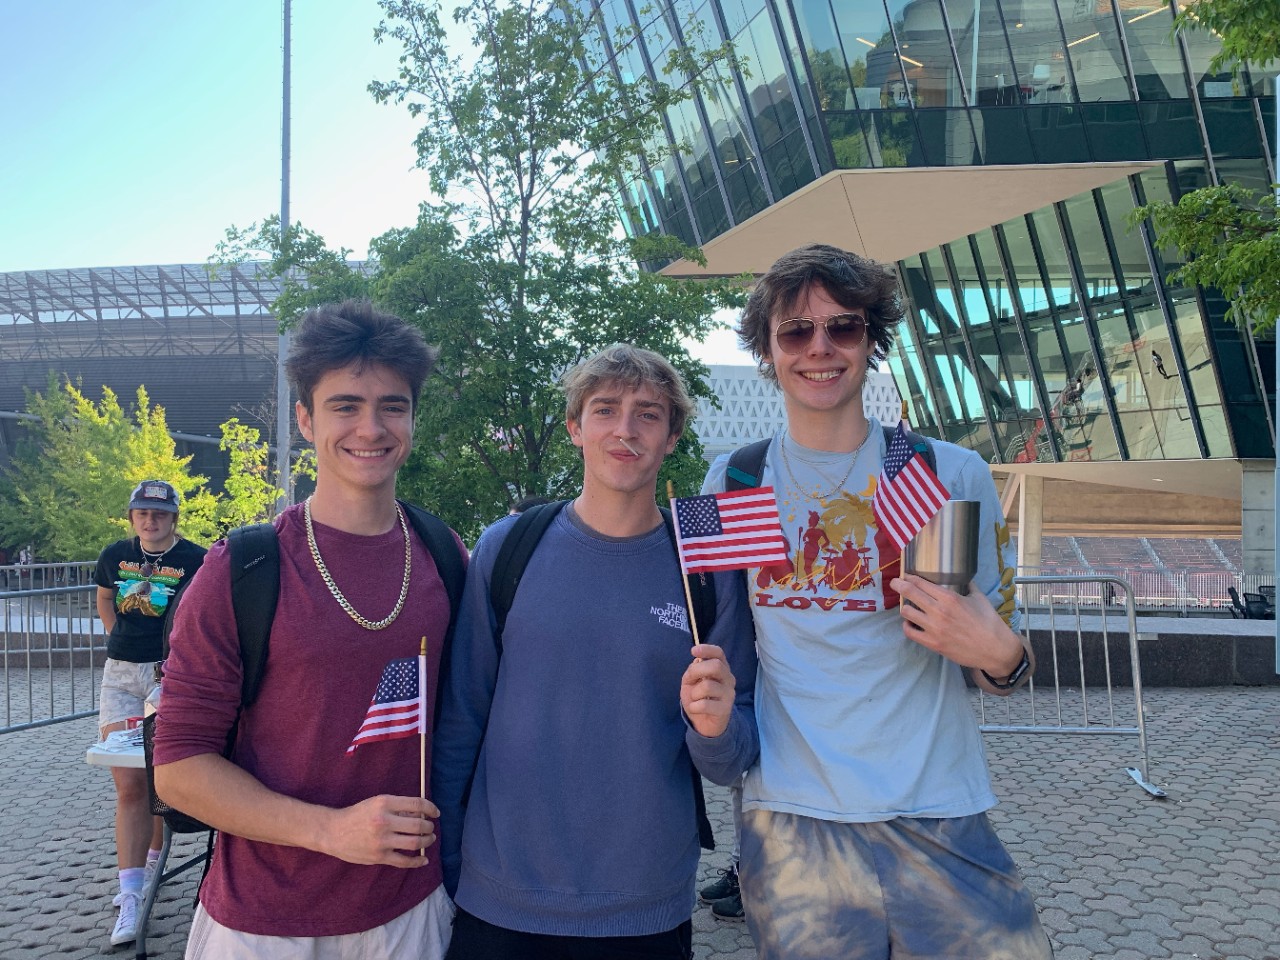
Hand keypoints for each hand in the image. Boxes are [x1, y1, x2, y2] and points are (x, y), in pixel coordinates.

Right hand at [318, 794, 438, 867]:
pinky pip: (404, 861)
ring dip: (427, 842)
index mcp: (384, 803)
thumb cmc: (357, 815)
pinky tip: (423, 860)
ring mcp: (382, 840)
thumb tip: (422, 814)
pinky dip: (417, 861)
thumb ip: (397, 807)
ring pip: (415, 843)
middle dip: (429, 827)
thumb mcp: (376, 803)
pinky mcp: (379, 856)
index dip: (431, 808)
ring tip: (429, 840)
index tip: (436, 813)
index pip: (417, 804)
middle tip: (431, 828)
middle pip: (419, 825)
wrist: (333, 831)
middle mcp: (384, 821)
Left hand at [681, 644, 736, 738]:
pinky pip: (704, 704)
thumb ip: (693, 671)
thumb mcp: (691, 681)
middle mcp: (728, 678)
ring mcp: (729, 694)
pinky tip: (695, 709)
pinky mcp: (725, 709)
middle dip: (696, 671)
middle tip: (689, 681)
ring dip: (694, 693)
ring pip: (707, 686)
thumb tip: (697, 662)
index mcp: (721, 668)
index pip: (718, 653)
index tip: (693, 651)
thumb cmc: (698, 698)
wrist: (704, 722)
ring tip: (694, 699)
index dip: (707, 649)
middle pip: (716, 666)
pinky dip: (694, 706)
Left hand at [890, 573, 1024, 676]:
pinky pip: (910, 632)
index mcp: (950, 598)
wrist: (995, 649)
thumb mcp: (979, 598)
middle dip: (898, 585)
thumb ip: (967, 585)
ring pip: (906, 612)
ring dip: (904, 607)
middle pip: (909, 593)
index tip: (905, 575)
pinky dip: (907, 626)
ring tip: (907, 606)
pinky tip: (911, 623)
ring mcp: (934, 628)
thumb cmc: (989, 622)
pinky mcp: (933, 644)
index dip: (909, 577)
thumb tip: (962, 577)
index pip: (921, 583)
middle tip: (895, 583)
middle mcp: (939, 611)